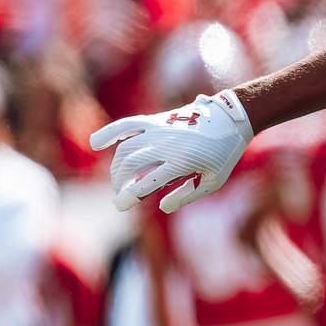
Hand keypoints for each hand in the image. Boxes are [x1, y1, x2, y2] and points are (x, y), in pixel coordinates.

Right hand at [91, 90, 253, 212]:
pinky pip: (127, 124)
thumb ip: (187, 195)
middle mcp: (166, 144)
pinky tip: (95, 143)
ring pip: (125, 148)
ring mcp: (159, 130)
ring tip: (120, 181)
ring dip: (117, 167)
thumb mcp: (212, 180)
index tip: (120, 206)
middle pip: (130, 165)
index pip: (147, 182)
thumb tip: (162, 206)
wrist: (231, 118)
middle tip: (123, 196)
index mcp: (182, 162)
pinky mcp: (155, 120)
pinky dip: (110, 133)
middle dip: (121, 183)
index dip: (129, 195)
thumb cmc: (224, 154)